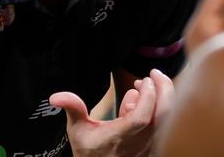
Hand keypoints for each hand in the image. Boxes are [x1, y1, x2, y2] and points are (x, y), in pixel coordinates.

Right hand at [49, 69, 173, 155]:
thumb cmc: (90, 152)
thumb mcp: (78, 131)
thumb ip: (73, 108)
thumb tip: (55, 96)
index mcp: (119, 138)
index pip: (141, 118)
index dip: (146, 97)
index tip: (142, 80)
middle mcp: (139, 143)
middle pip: (164, 115)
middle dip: (164, 90)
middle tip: (154, 74)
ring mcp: (150, 145)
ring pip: (168, 120)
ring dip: (161, 98)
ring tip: (142, 86)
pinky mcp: (155, 145)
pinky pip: (166, 124)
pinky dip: (159, 109)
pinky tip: (140, 101)